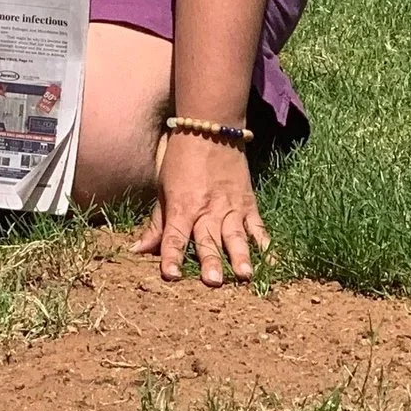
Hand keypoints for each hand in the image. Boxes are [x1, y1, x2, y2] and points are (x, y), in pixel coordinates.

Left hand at [131, 132, 268, 286]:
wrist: (210, 128)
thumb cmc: (181, 160)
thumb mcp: (163, 188)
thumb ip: (157, 223)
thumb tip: (138, 250)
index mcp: (182, 206)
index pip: (175, 236)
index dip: (171, 256)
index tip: (170, 276)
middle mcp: (207, 209)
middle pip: (208, 240)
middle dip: (210, 261)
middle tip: (213, 282)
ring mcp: (231, 208)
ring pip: (236, 236)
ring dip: (240, 256)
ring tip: (245, 276)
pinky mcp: (249, 204)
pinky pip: (258, 228)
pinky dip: (266, 245)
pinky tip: (272, 263)